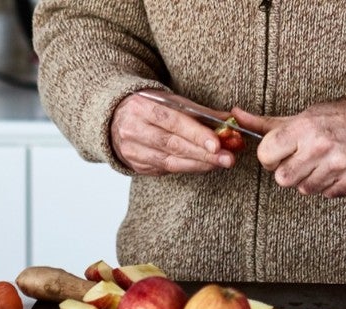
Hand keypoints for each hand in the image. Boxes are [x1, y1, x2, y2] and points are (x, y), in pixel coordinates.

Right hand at [110, 92, 234, 175]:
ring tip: (220, 163)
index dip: (196, 134)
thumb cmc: (149, 108)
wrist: (115, 120)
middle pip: (172, 144)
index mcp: (141, 107)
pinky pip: (166, 169)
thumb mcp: (170, 101)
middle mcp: (132, 129)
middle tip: (227, 158)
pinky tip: (204, 165)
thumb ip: (199, 112)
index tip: (218, 143)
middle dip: (203, 153)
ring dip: (199, 163)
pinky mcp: (136, 165)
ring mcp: (132, 150)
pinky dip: (188, 168)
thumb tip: (230, 121)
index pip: (172, 122)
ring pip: (169, 161)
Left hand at [231, 97, 345, 197]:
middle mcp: (321, 146)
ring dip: (310, 179)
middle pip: (283, 179)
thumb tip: (235, 116)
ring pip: (305, 189)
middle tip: (302, 160)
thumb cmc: (336, 118)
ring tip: (322, 163)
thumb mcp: (299, 116)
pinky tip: (336, 170)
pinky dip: (330, 186)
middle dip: (289, 171)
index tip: (280, 153)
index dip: (270, 157)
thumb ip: (265, 123)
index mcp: (303, 128)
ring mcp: (340, 164)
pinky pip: (328, 194)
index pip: (266, 156)